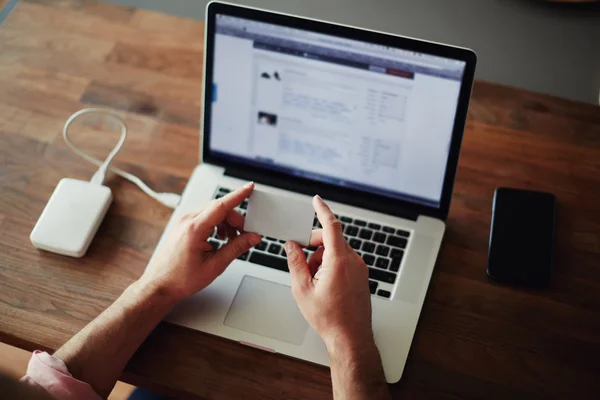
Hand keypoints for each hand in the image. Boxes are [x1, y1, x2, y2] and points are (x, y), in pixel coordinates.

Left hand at [140, 182, 261, 302]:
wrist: (160, 285)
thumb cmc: (180, 279)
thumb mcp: (214, 266)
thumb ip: (236, 248)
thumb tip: (252, 238)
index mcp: (194, 229)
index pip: (221, 206)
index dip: (238, 195)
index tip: (250, 187)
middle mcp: (187, 221)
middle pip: (219, 208)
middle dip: (235, 219)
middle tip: (243, 235)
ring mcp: (183, 221)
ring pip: (212, 211)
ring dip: (225, 222)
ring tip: (228, 240)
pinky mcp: (183, 224)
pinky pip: (204, 216)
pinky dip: (216, 223)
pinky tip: (218, 238)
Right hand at [285, 195, 372, 348]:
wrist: (350, 337)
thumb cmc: (329, 317)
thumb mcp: (302, 289)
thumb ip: (295, 262)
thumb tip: (292, 246)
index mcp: (338, 261)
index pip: (331, 226)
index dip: (322, 210)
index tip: (316, 200)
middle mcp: (353, 261)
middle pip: (331, 239)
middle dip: (314, 244)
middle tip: (301, 257)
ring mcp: (359, 269)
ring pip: (336, 251)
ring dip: (321, 257)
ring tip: (313, 281)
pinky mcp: (361, 276)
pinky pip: (344, 261)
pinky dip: (330, 265)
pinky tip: (323, 284)